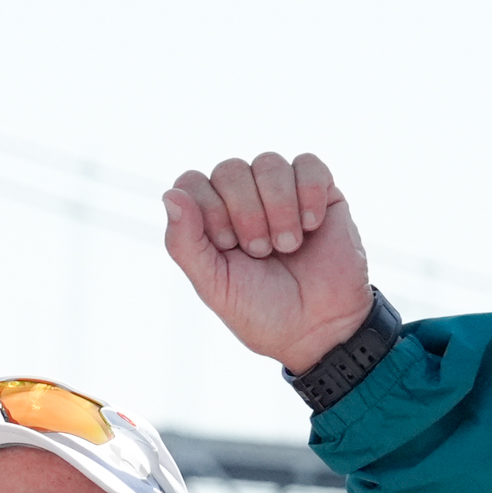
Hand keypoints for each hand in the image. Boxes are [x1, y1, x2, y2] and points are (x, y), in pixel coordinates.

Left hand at [161, 152, 372, 373]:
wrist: (320, 329)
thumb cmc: (263, 311)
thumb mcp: (214, 285)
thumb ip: (185, 244)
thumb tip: (170, 195)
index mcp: (210, 219)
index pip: (192, 182)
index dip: (208, 209)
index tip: (227, 246)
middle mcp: (243, 199)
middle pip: (229, 169)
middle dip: (245, 212)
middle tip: (261, 252)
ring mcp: (282, 193)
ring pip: (268, 163)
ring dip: (278, 207)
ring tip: (288, 246)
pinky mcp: (321, 192)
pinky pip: (308, 163)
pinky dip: (309, 193)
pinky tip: (311, 225)